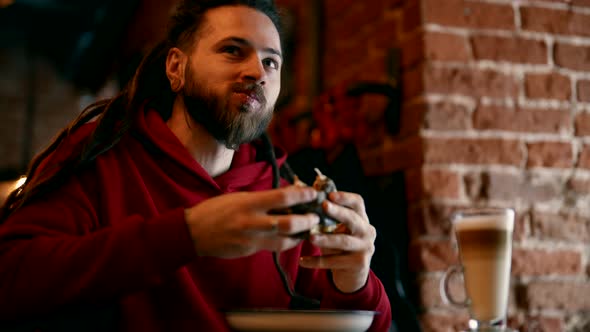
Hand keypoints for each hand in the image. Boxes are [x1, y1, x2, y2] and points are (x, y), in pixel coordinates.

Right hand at [184, 186, 319, 258]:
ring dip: (300, 236)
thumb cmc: (216, 210)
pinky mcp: (250, 251)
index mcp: (249, 203)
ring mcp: (251, 239)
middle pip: (288, 223)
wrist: (194, 232)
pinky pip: (273, 247)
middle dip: (307, 220)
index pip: (282, 197)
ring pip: (284, 241)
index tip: (314, 193)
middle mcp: (252, 221)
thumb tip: (288, 194)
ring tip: (308, 230)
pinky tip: (292, 239)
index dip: (302, 195)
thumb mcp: (239, 197)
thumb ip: (262, 198)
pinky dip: (285, 243)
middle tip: (316, 217)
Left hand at [299, 191, 375, 292]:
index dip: (345, 197)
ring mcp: (365, 248)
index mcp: (361, 218)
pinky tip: (303, 261)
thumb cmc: (338, 245)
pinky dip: (317, 261)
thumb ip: (324, 214)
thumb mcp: (334, 228)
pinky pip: (334, 261)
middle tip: (323, 205)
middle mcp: (367, 231)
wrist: (351, 274)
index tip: (330, 195)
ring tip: (310, 238)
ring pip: (343, 241)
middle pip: (352, 219)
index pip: (358, 203)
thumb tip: (302, 190)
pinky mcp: (359, 263)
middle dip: (338, 212)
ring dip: (326, 239)